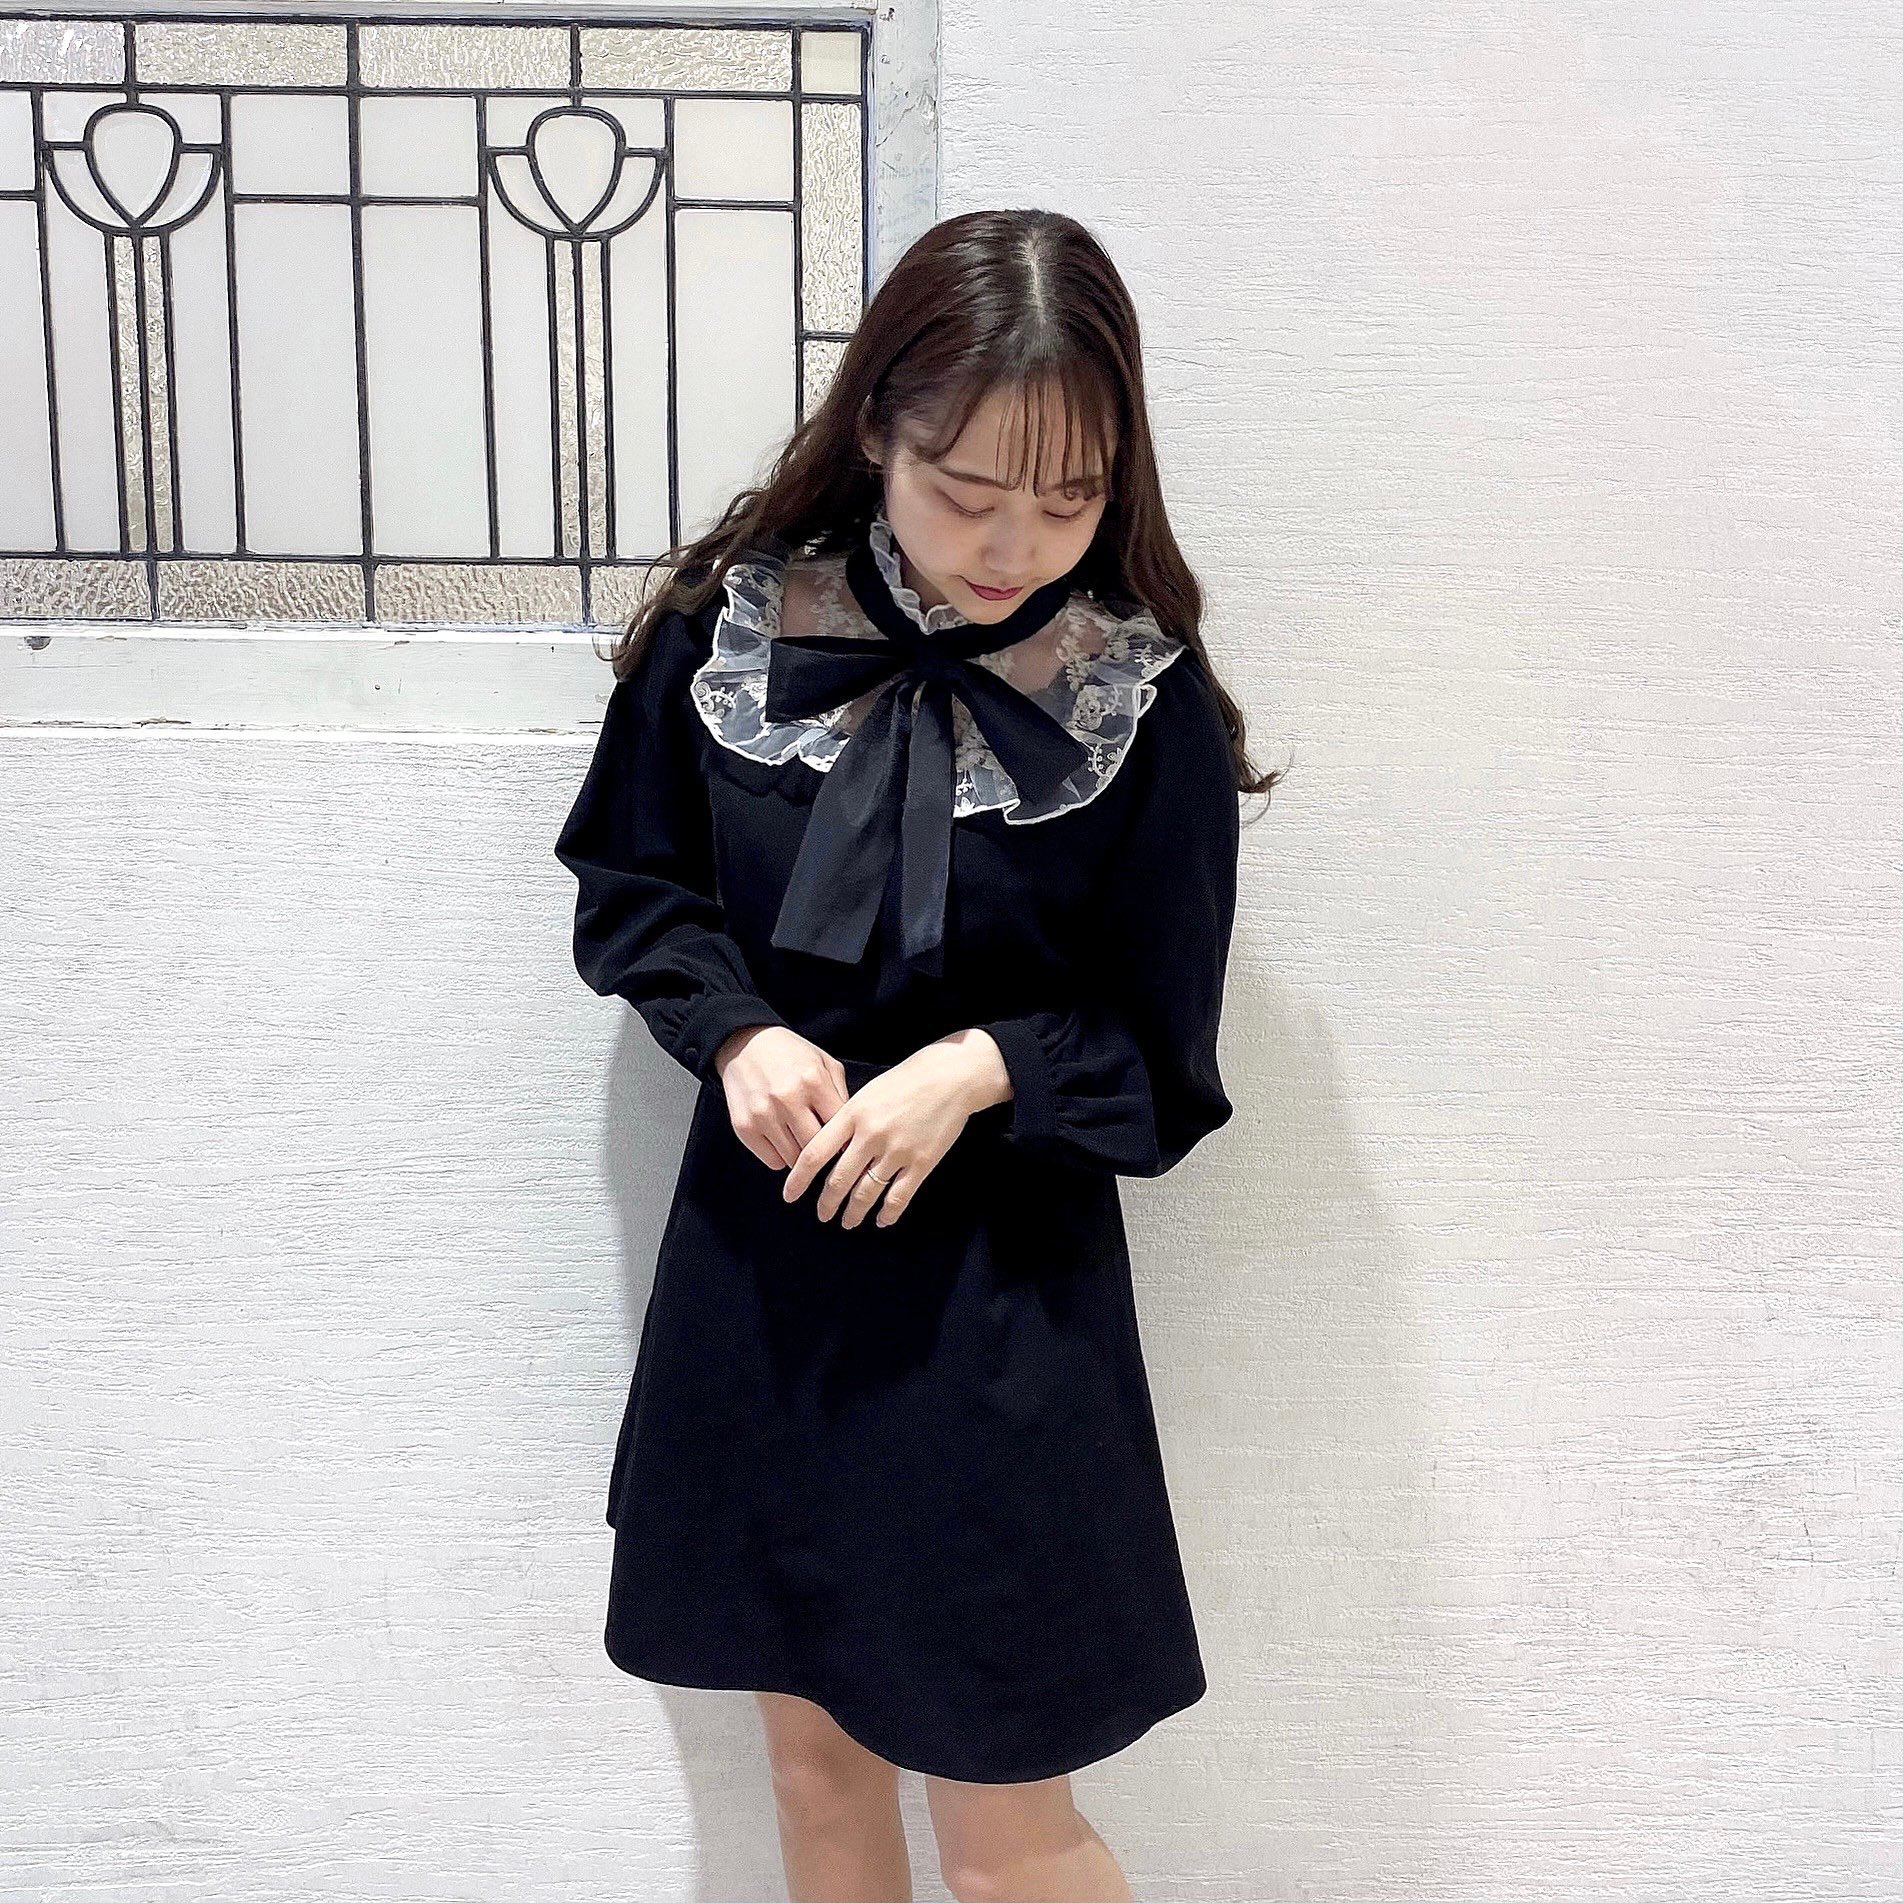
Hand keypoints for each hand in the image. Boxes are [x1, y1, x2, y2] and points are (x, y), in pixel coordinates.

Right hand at [712, 1024, 850, 1172]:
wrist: (745, 1046)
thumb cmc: (791, 1056)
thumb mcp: (824, 1063)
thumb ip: (842, 1094)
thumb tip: (850, 1134)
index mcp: (813, 1080)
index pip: (839, 1127)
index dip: (845, 1138)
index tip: (845, 1141)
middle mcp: (787, 1098)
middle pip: (816, 1147)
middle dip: (823, 1150)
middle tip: (823, 1146)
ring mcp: (763, 1114)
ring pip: (795, 1159)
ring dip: (801, 1155)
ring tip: (801, 1139)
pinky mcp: (744, 1127)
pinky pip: (773, 1161)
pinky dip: (781, 1156)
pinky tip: (782, 1139)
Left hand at [781, 1030, 1005, 1229]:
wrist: (950, 1076)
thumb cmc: (906, 1080)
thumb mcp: (867, 1093)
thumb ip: (847, 1121)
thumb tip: (828, 1152)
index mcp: (852, 1114)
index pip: (815, 1154)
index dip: (798, 1179)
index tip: (789, 1195)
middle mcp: (871, 1135)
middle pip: (838, 1180)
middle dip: (826, 1203)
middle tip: (822, 1214)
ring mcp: (897, 1151)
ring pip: (866, 1193)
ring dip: (854, 1212)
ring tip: (848, 1222)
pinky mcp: (922, 1163)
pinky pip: (899, 1197)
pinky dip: (887, 1213)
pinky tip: (881, 1220)